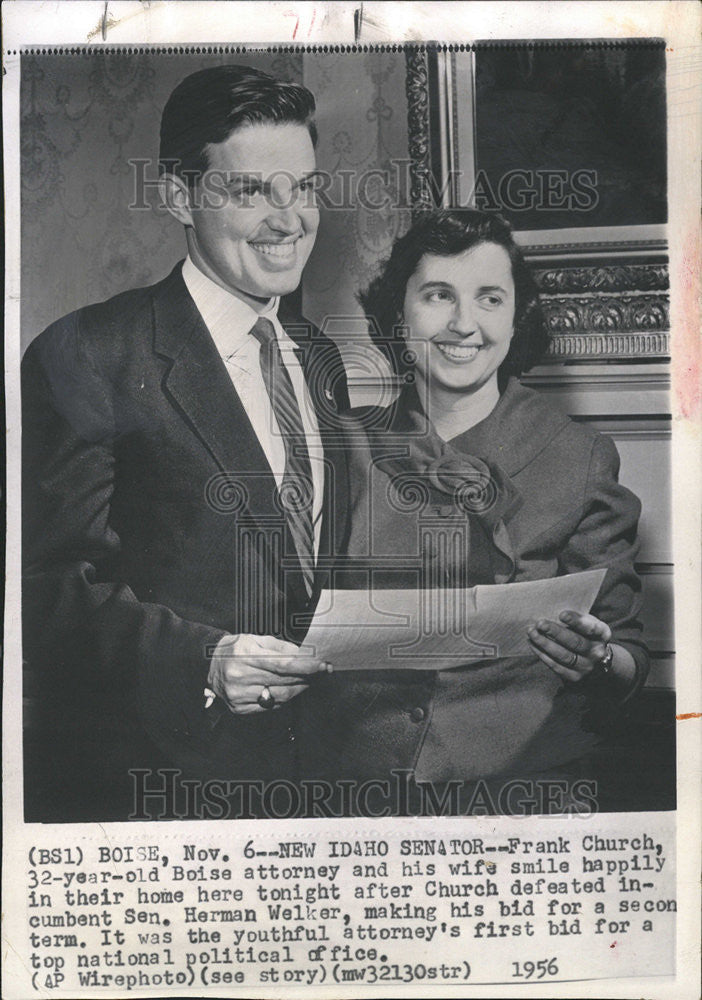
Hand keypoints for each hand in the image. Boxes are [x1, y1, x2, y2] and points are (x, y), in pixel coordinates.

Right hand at [207, 634, 330, 713]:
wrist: (208, 666)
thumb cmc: (235, 649)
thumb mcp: (255, 639)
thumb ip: (280, 647)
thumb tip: (304, 655)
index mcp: (245, 654)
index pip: (282, 664)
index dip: (305, 666)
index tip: (322, 665)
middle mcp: (240, 676)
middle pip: (283, 681)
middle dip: (307, 677)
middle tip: (321, 672)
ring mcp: (239, 695)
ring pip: (279, 696)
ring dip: (299, 688)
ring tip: (308, 680)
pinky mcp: (239, 708)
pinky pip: (270, 706)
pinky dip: (283, 698)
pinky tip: (288, 689)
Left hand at [527, 610, 611, 682]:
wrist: (595, 660)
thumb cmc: (585, 634)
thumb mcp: (587, 623)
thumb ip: (575, 619)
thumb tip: (550, 610)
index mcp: (603, 634)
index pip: (591, 628)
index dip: (577, 621)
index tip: (561, 614)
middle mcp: (597, 652)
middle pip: (575, 642)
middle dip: (555, 632)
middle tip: (540, 623)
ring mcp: (586, 666)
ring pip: (564, 655)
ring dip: (545, 643)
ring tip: (532, 632)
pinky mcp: (574, 676)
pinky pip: (556, 666)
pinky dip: (542, 654)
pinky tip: (533, 644)